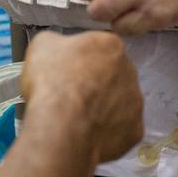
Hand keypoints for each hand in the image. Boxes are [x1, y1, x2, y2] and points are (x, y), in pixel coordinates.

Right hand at [21, 30, 142, 164]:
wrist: (61, 126)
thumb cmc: (53, 82)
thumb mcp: (42, 45)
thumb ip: (57, 43)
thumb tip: (58, 49)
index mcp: (111, 45)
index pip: (98, 48)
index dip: (80, 60)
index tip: (67, 70)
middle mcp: (130, 71)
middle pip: (112, 75)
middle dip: (95, 83)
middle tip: (72, 94)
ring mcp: (135, 103)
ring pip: (118, 103)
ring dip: (103, 107)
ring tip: (77, 117)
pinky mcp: (134, 131)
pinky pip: (121, 130)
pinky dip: (106, 132)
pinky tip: (87, 134)